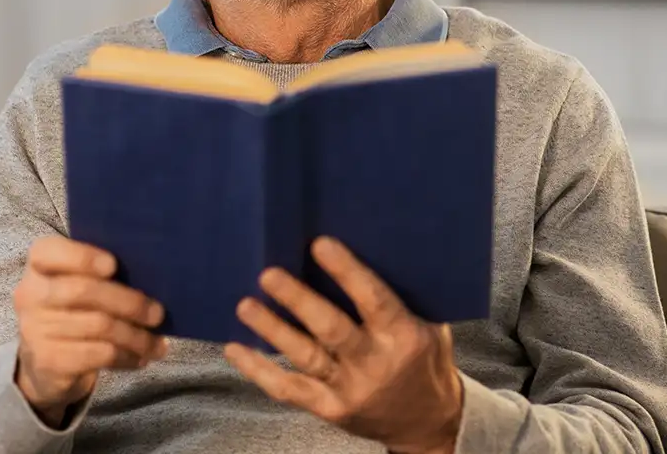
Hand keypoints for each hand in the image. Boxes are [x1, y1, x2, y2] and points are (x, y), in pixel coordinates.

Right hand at [12, 237, 167, 425]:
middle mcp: (29, 294)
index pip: (48, 251)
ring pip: (99, 326)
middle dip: (129, 302)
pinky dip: (126, 356)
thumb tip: (154, 276)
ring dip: (136, 336)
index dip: (83, 257)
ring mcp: (35, 329)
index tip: (113, 265)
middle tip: (158, 314)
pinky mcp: (48, 361)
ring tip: (157, 344)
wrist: (44, 365)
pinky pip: (98, 354)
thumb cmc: (73, 312)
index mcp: (38, 265)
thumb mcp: (78, 285)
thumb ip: (101, 274)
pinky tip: (140, 358)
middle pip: (83, 291)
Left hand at [223, 237, 463, 453]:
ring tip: (245, 305)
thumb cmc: (425, 360)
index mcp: (403, 337)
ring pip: (305, 357)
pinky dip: (259, 370)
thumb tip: (370, 244)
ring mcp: (350, 390)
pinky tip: (236, 349)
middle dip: (298, 300)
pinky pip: (289, 389)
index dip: (346, 272)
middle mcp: (375, 364)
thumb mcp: (430, 325)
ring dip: (272, 330)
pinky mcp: (330, 409)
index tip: (320, 244)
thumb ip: (402, 296)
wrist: (428, 423)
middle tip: (269, 274)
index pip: (373, 300)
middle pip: (331, 329)